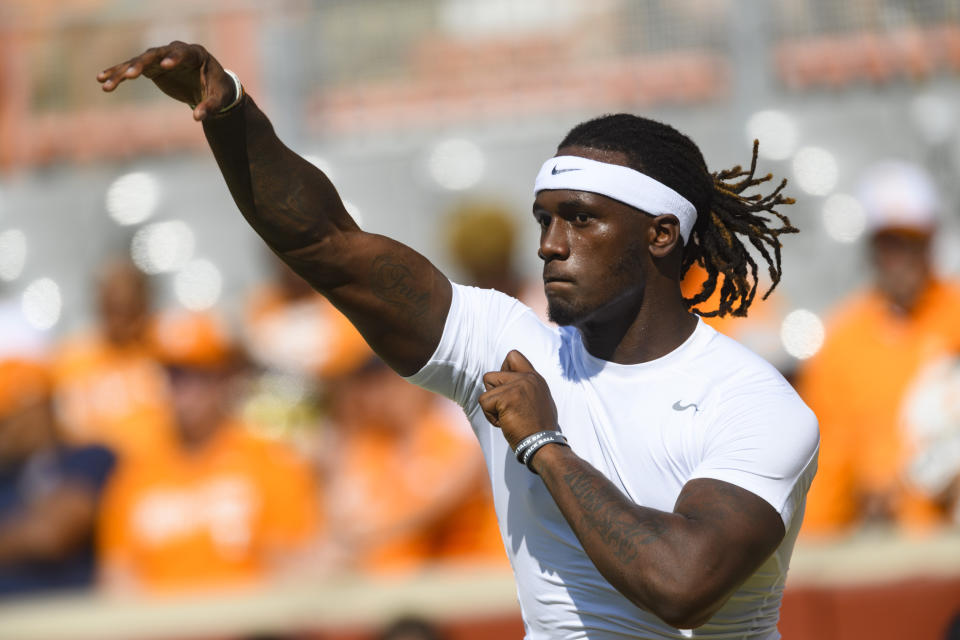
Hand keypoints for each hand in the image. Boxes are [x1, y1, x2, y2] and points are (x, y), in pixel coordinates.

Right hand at [97, 41, 236, 120]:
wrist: (210, 86)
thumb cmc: (218, 90)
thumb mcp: (219, 99)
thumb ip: (210, 106)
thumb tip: (197, 118)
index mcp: (195, 54)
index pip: (183, 53)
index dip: (174, 58)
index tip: (166, 65)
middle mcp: (174, 51)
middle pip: (154, 54)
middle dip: (141, 64)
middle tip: (130, 75)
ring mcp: (160, 58)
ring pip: (138, 61)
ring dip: (122, 72)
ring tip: (106, 83)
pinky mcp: (152, 67)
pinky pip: (131, 69)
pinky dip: (117, 74)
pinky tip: (102, 80)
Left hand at [479, 350, 558, 449]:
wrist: (543, 444)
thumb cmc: (539, 428)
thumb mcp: (539, 400)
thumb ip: (526, 387)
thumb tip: (509, 383)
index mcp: (535, 378)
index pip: (513, 356)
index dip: (503, 370)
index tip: (506, 388)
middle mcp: (527, 378)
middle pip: (491, 375)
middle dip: (493, 393)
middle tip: (507, 408)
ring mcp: (517, 386)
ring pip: (486, 386)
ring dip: (491, 404)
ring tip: (507, 415)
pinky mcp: (506, 397)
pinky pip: (484, 402)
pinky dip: (490, 416)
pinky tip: (505, 422)